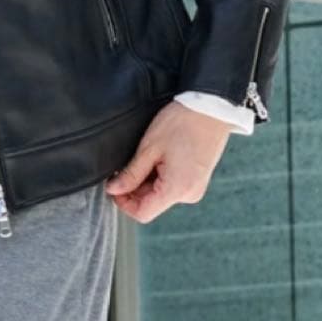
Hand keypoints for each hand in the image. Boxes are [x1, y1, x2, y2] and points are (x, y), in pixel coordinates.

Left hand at [104, 99, 233, 222]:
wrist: (210, 109)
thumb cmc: (181, 124)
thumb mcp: (149, 147)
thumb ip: (131, 173)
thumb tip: (113, 189)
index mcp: (177, 189)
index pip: (143, 213)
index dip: (123, 202)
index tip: (112, 185)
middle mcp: (189, 195)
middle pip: (151, 204)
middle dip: (133, 188)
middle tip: (124, 165)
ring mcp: (195, 188)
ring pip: (160, 195)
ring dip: (146, 181)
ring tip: (144, 156)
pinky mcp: (197, 180)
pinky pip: (172, 186)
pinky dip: (159, 177)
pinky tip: (157, 157)